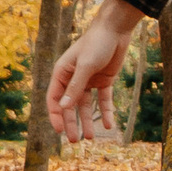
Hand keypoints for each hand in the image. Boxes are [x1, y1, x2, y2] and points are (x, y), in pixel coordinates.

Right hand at [48, 0, 144, 144]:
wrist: (116, 29)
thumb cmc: (96, 43)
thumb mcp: (85, 66)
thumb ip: (75, 87)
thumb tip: (64, 108)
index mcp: (62, 73)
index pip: (55, 99)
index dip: (56, 116)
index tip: (60, 131)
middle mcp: (73, 78)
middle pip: (70, 106)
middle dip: (72, 123)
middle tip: (75, 141)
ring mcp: (88, 80)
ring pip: (86, 106)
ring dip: (87, 121)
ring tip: (89, 138)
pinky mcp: (103, 81)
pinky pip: (103, 100)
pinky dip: (106, 112)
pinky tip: (109, 125)